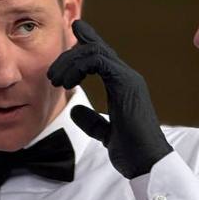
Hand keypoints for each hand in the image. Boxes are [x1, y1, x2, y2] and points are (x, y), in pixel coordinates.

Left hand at [47, 19, 171, 178]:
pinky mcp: (126, 84)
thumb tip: (75, 111)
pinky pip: (98, 61)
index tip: (70, 37)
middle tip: (52, 76)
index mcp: (123, 86)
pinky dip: (78, 67)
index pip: (103, 57)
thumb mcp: (106, 134)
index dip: (86, 42)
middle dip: (69, 56)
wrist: (146, 162)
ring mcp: (128, 78)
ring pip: (94, 51)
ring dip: (70, 62)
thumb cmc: (131, 151)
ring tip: (56, 81)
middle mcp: (127, 77)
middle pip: (95, 49)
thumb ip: (92, 121)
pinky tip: (68, 83)